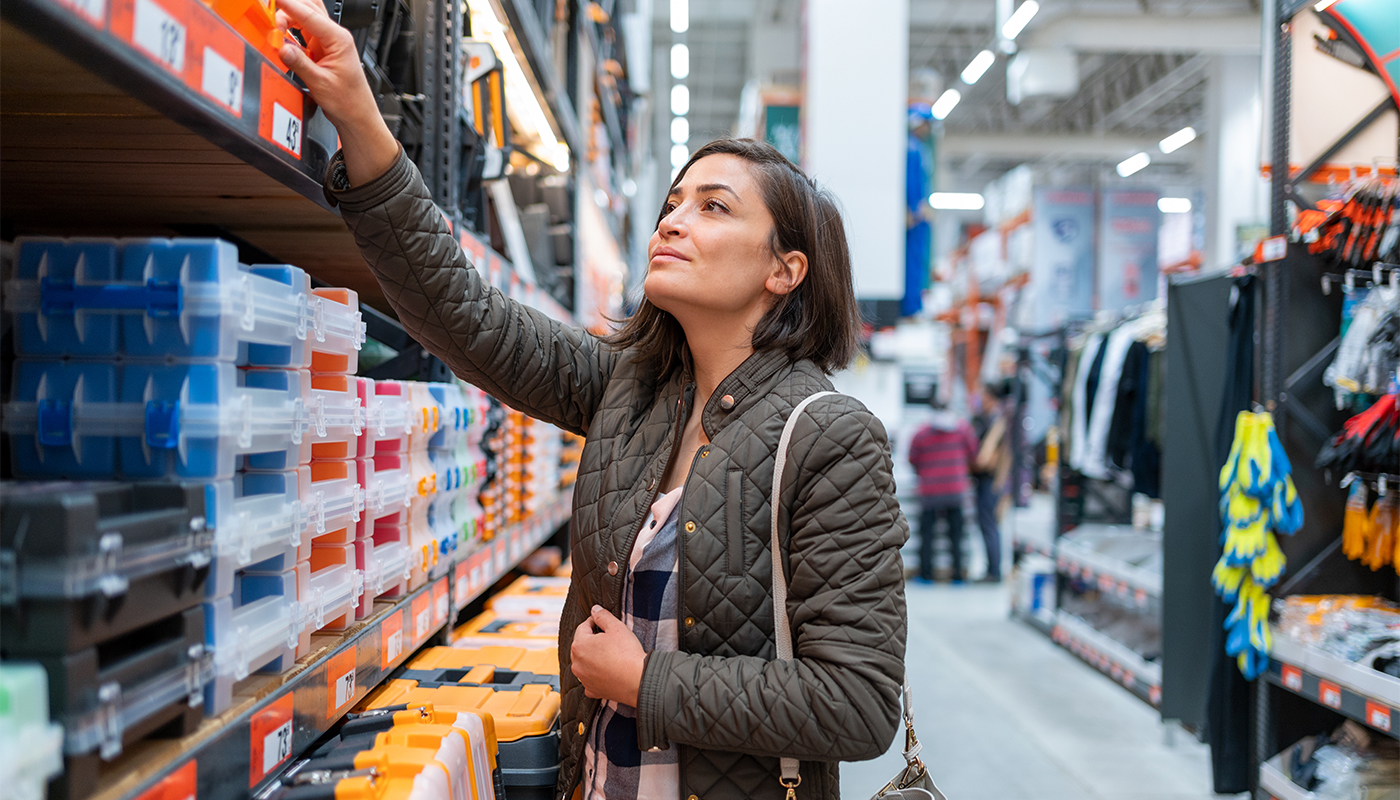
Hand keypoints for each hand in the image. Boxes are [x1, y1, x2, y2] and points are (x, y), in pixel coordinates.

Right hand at [274, 0, 398, 184]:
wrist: (356, 115)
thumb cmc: (349, 101)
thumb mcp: (320, 83)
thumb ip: (300, 63)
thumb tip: (282, 47)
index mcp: (339, 39)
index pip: (309, 14)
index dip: (289, 4)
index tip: (275, 0)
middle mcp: (334, 37)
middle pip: (308, 8)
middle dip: (288, 9)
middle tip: (271, 19)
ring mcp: (327, 43)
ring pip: (304, 19)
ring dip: (288, 20)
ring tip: (275, 31)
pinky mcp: (320, 51)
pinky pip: (302, 34)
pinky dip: (290, 33)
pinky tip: (282, 39)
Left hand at [571, 605, 644, 706]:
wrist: (638, 680)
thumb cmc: (627, 653)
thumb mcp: (617, 627)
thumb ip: (602, 616)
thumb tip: (594, 609)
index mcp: (580, 645)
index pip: (583, 627)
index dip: (594, 622)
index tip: (602, 622)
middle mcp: (577, 663)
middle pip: (581, 646)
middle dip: (592, 641)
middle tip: (608, 639)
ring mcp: (583, 678)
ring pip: (584, 663)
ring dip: (592, 658)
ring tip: (609, 655)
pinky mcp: (592, 690)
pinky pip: (590, 679)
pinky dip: (596, 675)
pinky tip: (607, 672)